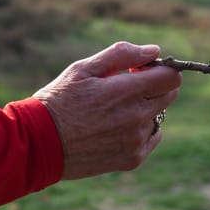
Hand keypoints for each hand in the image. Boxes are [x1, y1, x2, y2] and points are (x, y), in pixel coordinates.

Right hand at [33, 41, 181, 179]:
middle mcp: (136, 117)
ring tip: (113, 112)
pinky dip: (141, 131)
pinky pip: (152, 137)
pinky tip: (115, 129)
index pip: (171, 77)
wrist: (37, 144)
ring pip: (159, 116)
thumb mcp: (83, 69)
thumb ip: (122, 55)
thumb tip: (155, 51)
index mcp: (125, 92)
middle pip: (170, 95)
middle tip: (125, 89)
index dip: (159, 69)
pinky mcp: (133, 159)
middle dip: (154, 86)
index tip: (140, 71)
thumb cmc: (59, 101)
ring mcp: (136, 140)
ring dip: (145, 109)